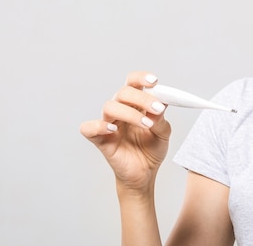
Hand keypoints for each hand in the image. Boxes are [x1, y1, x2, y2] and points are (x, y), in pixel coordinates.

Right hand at [80, 72, 171, 193]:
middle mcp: (120, 110)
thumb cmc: (151, 150)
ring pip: (110, 107)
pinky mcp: (100, 140)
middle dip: (142, 98)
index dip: (141, 78)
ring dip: (130, 113)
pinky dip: (99, 126)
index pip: (133, 83)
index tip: (154, 81)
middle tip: (157, 109)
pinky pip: (89, 128)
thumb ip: (161, 119)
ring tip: (147, 124)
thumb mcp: (163, 134)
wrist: (145, 174)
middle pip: (123, 92)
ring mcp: (109, 124)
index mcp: (135, 104)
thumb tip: (160, 104)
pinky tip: (113, 130)